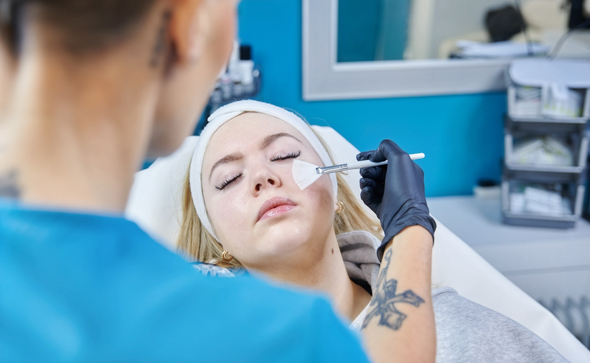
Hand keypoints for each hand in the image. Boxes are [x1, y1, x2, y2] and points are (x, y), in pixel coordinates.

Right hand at [358, 140, 435, 259]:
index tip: (360, 157)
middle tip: (364, 172)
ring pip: (371, 182)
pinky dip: (365, 193)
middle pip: (376, 170)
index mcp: (405, 169)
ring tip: (366, 184)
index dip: (372, 156)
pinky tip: (367, 193)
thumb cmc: (405, 188)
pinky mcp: (382, 206)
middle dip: (367, 169)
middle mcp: (398, 181)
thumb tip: (375, 153)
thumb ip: (387, 147)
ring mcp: (390, 194)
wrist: (404, 216)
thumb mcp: (400, 159)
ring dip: (365, 181)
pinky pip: (369, 196)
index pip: (386, 158)